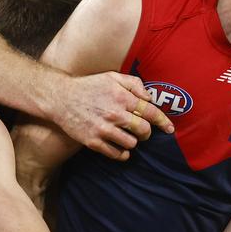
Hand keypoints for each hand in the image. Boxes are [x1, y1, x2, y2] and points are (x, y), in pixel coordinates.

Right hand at [53, 71, 173, 159]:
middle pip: (143, 131)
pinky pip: (116, 154)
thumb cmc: (88, 86)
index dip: (163, 122)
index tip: (170, 129)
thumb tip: (149, 97)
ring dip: (133, 142)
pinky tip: (121, 148)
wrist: (60, 98)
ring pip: (131, 144)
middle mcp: (114, 114)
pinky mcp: (93, 141)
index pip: (151, 112)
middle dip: (146, 132)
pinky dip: (122, 153)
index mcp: (121, 97)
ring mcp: (103, 129)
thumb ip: (134, 83)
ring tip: (127, 136)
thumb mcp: (112, 77)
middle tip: (142, 131)